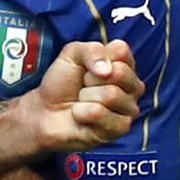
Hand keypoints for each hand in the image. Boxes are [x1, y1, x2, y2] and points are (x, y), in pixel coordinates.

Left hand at [23, 39, 142, 151]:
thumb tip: (107, 70)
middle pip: (120, 73)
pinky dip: (82, 112)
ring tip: (82, 101)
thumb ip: (91, 50)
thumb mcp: (71, 55)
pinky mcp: (120, 128)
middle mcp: (133, 86)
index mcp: (125, 65)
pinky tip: (82, 116)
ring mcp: (129, 109)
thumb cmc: (62, 82)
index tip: (86, 66)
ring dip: (85, 97)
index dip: (96, 56)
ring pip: (111, 95)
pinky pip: (100, 113)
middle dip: (90, 78)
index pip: (122, 50)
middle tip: (83, 85)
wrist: (46, 110)